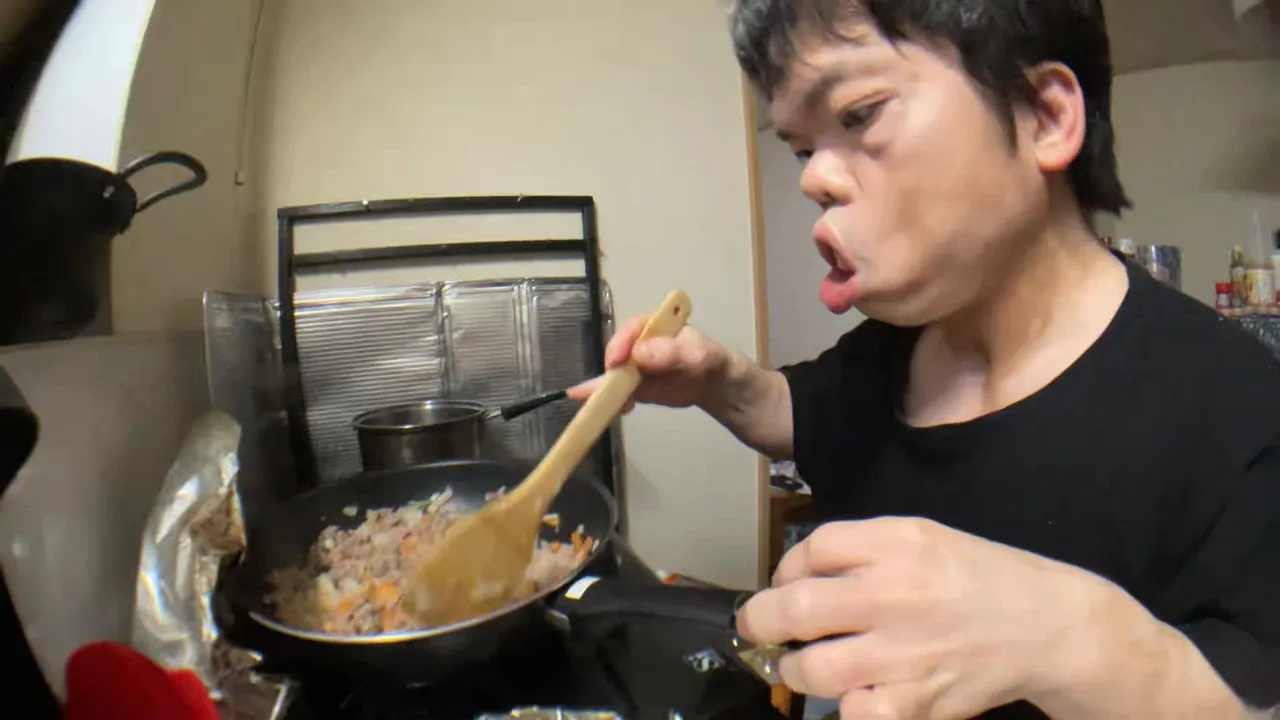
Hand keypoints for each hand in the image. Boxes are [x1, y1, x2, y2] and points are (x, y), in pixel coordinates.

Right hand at [567, 315, 729, 410]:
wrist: (713, 383)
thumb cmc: (706, 360)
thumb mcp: (694, 354)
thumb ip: (670, 352)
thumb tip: (638, 354)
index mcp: (653, 325)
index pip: (631, 330)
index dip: (620, 343)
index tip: (616, 361)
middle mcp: (638, 343)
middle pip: (617, 352)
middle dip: (611, 369)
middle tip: (606, 387)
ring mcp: (634, 366)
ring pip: (614, 375)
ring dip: (605, 388)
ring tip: (602, 401)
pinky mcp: (634, 386)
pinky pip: (619, 393)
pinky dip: (612, 401)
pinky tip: (612, 409)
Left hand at [737, 517, 1107, 718]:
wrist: (1046, 626)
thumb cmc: (975, 578)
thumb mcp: (920, 536)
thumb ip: (859, 547)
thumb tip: (795, 574)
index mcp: (898, 545)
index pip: (812, 549)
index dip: (786, 568)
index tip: (787, 582)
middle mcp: (898, 596)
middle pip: (796, 608)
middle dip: (762, 620)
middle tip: (759, 627)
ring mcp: (906, 654)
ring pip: (813, 670)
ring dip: (795, 669)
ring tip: (803, 664)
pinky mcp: (917, 703)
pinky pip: (854, 715)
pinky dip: (844, 707)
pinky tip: (854, 694)